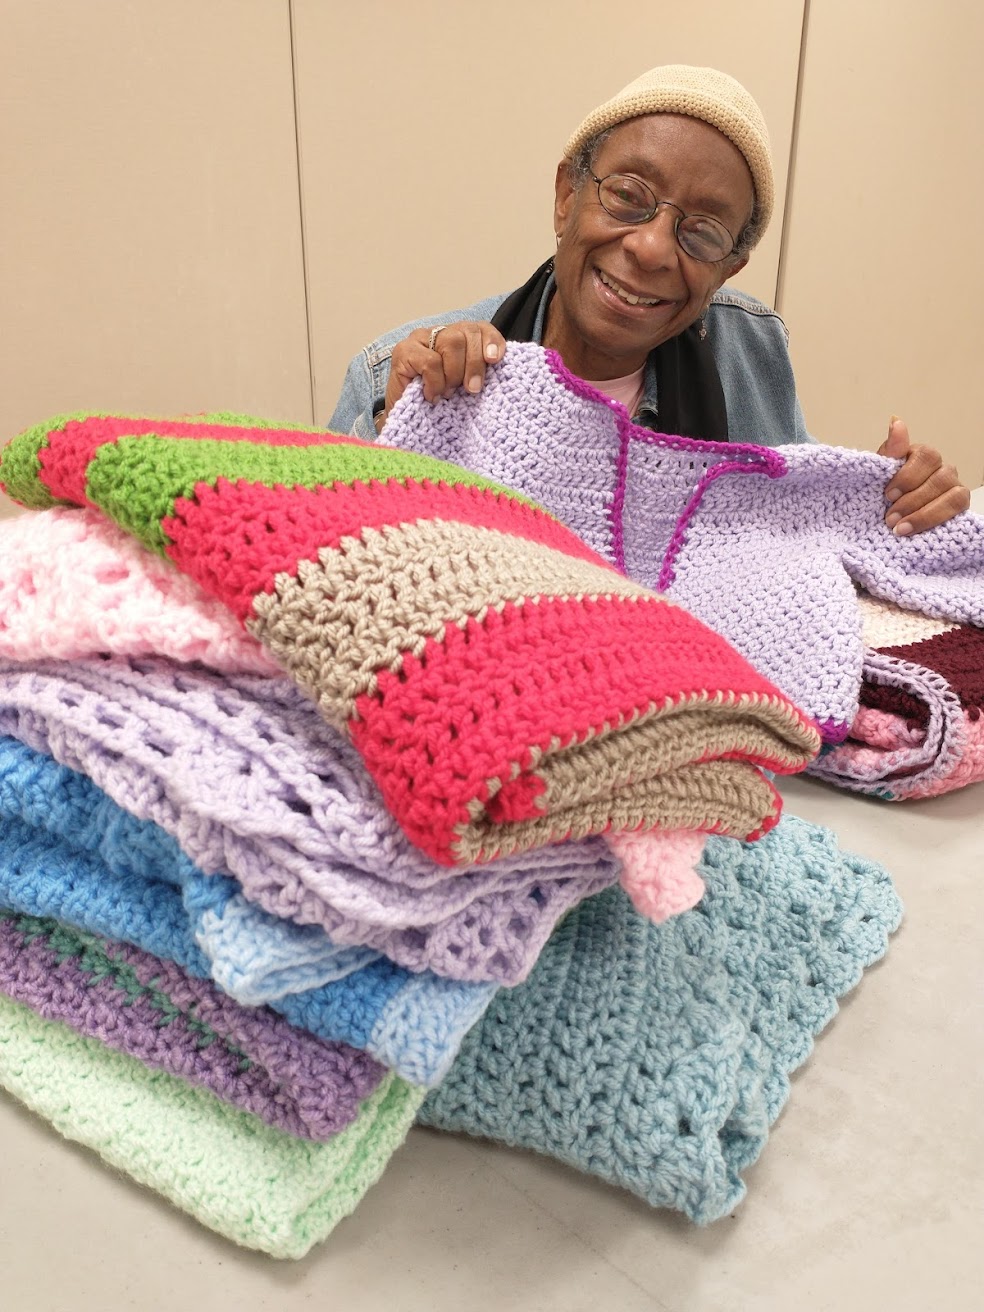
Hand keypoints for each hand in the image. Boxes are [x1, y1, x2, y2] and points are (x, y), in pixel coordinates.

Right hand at [379, 322, 505, 429]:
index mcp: (458, 338)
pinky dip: (436, 382)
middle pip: (468, 333)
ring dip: (454, 374)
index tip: (495, 360)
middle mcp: (439, 333)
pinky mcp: (403, 351)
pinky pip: (431, 361)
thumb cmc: (437, 404)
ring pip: (452, 342)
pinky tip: (431, 395)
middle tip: (471, 389)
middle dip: (474, 364)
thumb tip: (497, 363)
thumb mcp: (464, 387)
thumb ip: (478, 372)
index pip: (480, 328)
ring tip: (447, 393)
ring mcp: (419, 339)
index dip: (491, 341)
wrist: (407, 421)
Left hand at [877, 417, 969, 534]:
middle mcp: (942, 470)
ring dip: (925, 515)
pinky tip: (920, 533)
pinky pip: (958, 512)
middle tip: (890, 519)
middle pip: (940, 478)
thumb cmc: (883, 491)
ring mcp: (953, 488)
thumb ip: (889, 451)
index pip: (926, 456)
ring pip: (953, 497)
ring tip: (900, 529)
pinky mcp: (958, 508)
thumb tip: (896, 421)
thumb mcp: (879, 472)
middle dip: (912, 501)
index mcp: (922, 456)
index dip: (907, 476)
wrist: (886, 516)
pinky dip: (938, 521)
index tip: (887, 495)